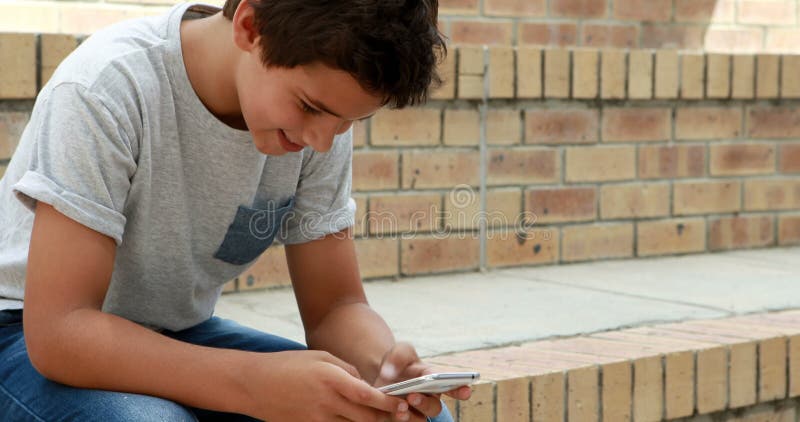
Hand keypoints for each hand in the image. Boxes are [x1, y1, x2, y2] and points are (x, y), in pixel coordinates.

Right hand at [244, 350, 408, 421]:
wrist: (253, 384)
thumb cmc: (288, 364)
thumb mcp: (320, 357)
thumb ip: (346, 370)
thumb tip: (365, 384)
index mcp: (330, 378)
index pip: (366, 394)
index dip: (386, 402)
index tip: (401, 404)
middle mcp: (325, 401)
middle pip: (364, 417)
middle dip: (384, 418)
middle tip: (400, 416)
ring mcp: (316, 418)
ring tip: (381, 420)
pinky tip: (355, 421)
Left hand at [372, 342, 471, 421]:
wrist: (381, 374)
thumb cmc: (398, 363)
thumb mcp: (399, 352)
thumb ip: (399, 356)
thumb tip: (390, 372)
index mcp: (434, 380)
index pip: (452, 386)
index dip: (461, 390)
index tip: (466, 391)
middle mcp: (428, 398)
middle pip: (434, 407)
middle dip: (425, 403)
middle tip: (413, 396)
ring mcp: (415, 411)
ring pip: (421, 419)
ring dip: (412, 414)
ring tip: (402, 406)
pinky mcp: (402, 418)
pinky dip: (400, 419)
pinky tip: (394, 412)